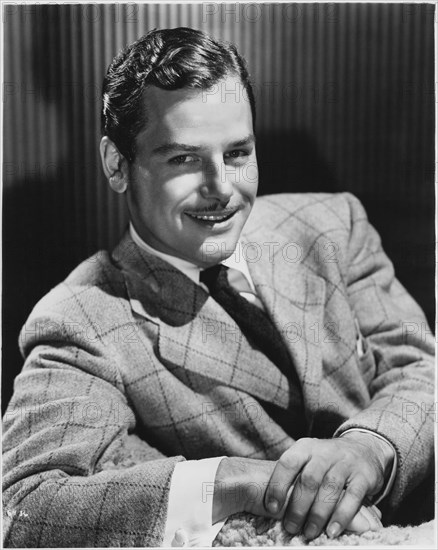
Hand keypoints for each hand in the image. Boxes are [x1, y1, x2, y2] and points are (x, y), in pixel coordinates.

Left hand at [263, 434, 391, 539]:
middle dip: (298, 506)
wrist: (364, 449)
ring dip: (318, 514)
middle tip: (291, 527)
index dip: (278, 485)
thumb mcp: (308, 459)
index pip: (288, 463)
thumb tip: (271, 508)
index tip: (271, 508)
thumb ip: (293, 477)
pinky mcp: (364, 476)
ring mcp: (345, 463)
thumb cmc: (326, 461)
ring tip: (310, 532)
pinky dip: (342, 516)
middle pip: (309, 479)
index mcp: (306, 447)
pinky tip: (333, 531)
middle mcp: (324, 452)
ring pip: (330, 488)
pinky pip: (353, 497)